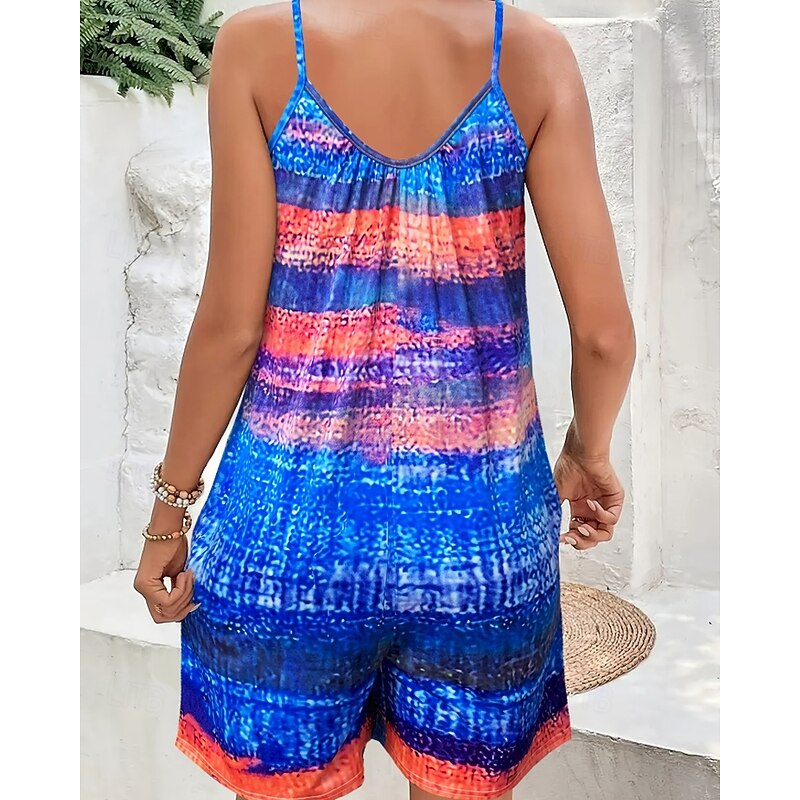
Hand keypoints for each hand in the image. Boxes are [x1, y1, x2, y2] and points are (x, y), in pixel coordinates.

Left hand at [133, 506, 197, 622]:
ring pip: (167, 610)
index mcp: (150, 589)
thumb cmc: (175, 545)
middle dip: (183, 608)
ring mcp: (143, 587)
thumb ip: (180, 591)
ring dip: (184, 596)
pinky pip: (166, 600)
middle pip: (164, 617)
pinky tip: (184, 574)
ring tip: (188, 576)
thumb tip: (191, 607)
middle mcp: (143, 590)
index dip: (182, 610)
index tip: (195, 598)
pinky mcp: (146, 583)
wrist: (169, 529)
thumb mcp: (181, 574)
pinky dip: (181, 590)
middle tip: (193, 590)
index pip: (165, 614)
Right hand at [553, 440, 624, 551]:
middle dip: (582, 541)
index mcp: (579, 509)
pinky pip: (611, 518)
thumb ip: (554, 513)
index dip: (571, 539)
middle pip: (592, 537)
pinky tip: (590, 504)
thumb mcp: (557, 494)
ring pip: (605, 533)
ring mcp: (605, 505)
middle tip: (572, 536)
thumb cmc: (568, 466)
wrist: (580, 452)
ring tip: (582, 527)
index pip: (579, 533)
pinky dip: (600, 515)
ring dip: (592, 534)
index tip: (562, 538)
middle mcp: (593, 510)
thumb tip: (547, 529)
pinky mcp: (615, 499)